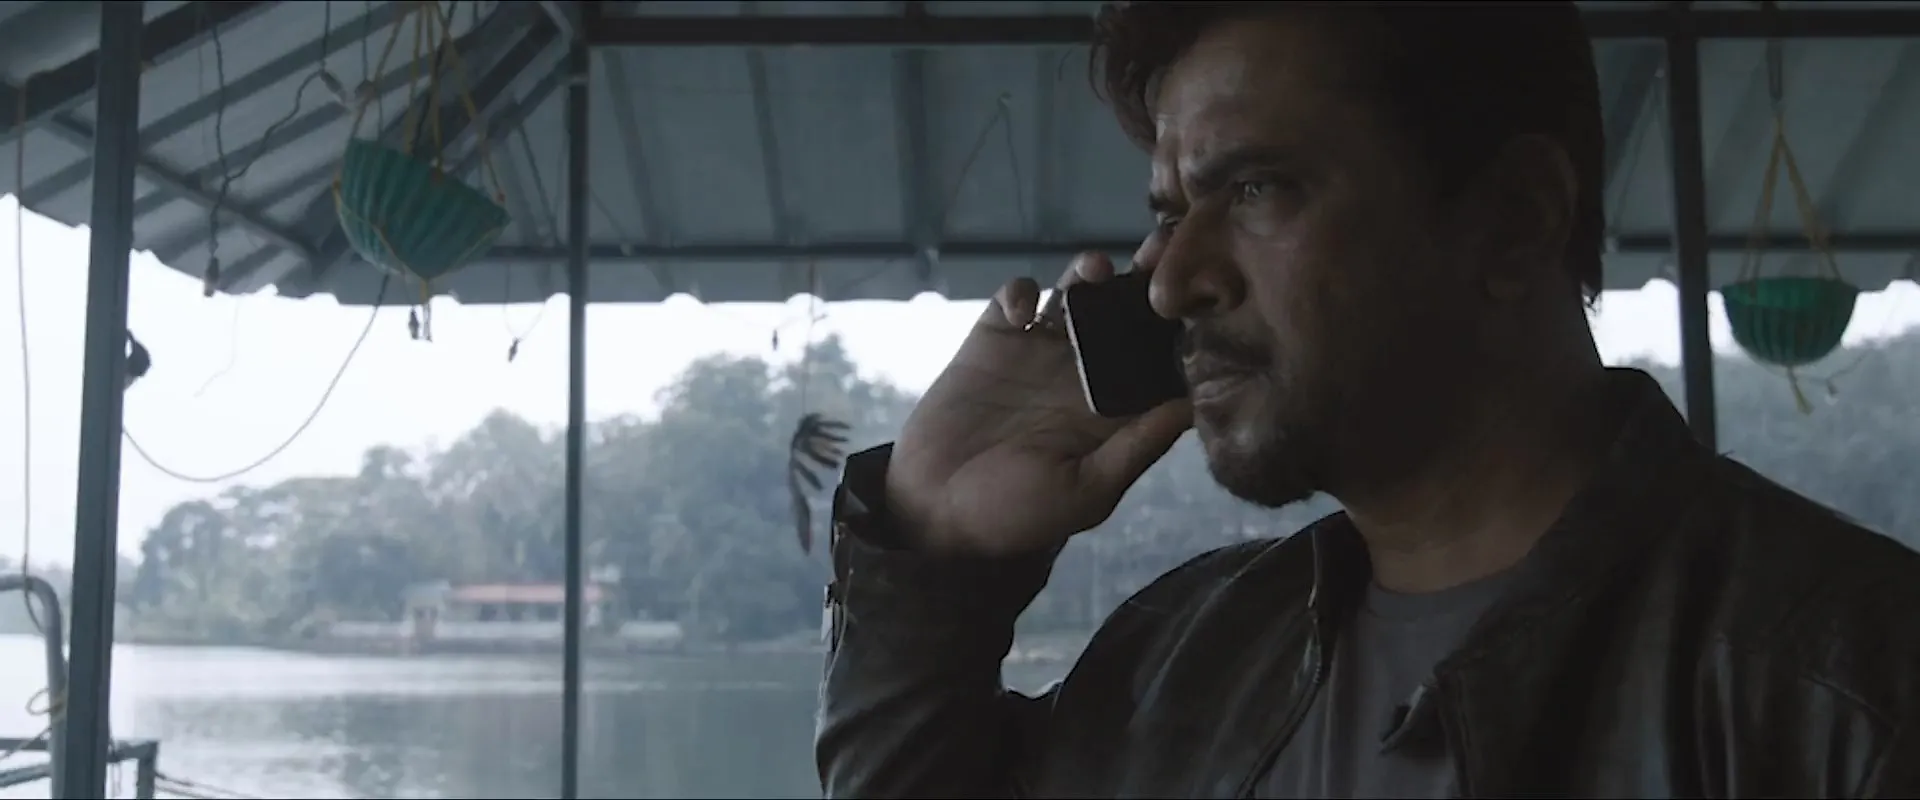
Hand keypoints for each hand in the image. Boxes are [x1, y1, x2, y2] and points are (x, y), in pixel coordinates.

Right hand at [885, 253, 1193, 556]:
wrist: (934, 511)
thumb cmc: (1016, 514)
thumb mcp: (1087, 491)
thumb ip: (1136, 448)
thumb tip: (1192, 407)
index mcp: (1116, 409)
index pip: (1160, 356)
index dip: (1181, 324)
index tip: (1200, 294)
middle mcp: (1084, 373)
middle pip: (1125, 312)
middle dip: (1143, 278)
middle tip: (1157, 252)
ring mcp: (1039, 352)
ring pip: (1076, 295)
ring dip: (1088, 274)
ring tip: (1093, 270)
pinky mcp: (993, 340)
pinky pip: (1016, 298)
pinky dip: (1022, 291)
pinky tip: (1024, 309)